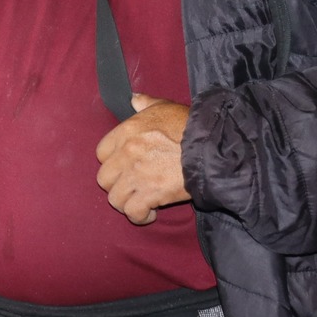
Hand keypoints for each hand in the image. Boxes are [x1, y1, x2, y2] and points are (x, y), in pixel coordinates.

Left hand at [95, 93, 191, 224]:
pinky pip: (133, 212)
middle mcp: (127, 153)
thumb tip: (134, 99)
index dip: (112, 162)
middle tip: (130, 187)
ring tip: (138, 203)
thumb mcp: (167, 107)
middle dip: (116, 185)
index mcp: (128, 131)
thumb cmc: (192, 125)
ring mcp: (137, 175)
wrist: (214, 146)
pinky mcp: (151, 194)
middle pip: (104, 178)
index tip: (123, 167)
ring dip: (126, 203)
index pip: (102, 152)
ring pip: (114, 198)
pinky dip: (139, 216)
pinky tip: (149, 214)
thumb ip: (146, 104)